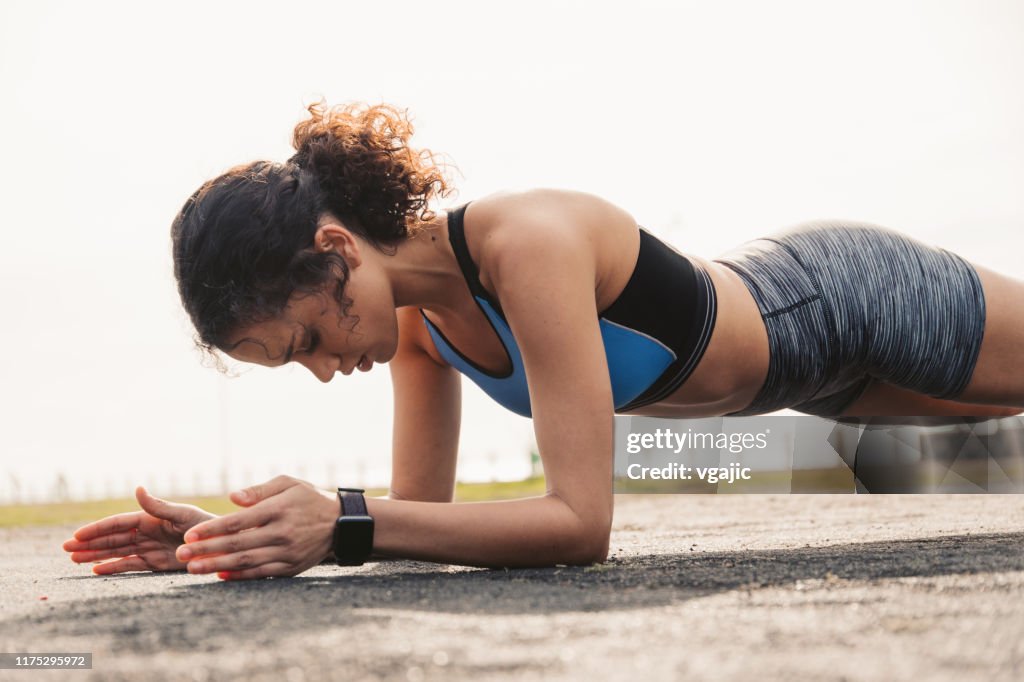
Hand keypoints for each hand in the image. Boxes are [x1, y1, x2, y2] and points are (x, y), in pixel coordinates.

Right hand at [62, 486, 216, 574]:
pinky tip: (96, 570)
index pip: (117, 523)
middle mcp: (145, 533)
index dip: (96, 529)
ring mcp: (149, 548)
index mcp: (149, 518)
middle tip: (65, 550)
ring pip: (116, 552)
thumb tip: (137, 488)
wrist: (219, 544)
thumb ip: (158, 506)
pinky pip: (130, 565)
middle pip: (111, 538)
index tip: (76, 536)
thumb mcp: (181, 514)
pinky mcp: (155, 563)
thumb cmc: (203, 525)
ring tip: (74, 560)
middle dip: (89, 543)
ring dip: (95, 555)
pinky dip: (113, 568)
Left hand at [175, 475, 338, 579]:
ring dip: (216, 566)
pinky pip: (260, 573)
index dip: (211, 529)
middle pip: (237, 544)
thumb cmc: (309, 498)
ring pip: (245, 561)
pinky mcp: (291, 567)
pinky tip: (220, 575)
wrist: (341, 524)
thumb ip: (259, 490)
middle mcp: (282, 532)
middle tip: (181, 555)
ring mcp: (287, 552)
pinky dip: (239, 576)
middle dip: (206, 550)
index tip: (189, 535)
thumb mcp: (289, 483)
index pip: (238, 521)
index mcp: (279, 509)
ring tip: (192, 569)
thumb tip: (232, 498)